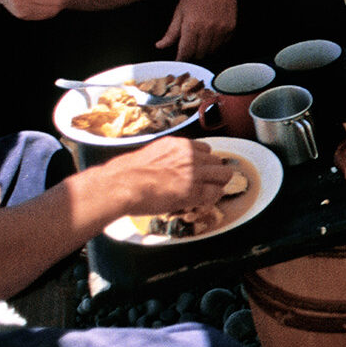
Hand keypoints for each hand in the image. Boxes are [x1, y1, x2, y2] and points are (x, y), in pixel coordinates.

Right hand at [87, 137, 233, 216]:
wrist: (121, 185)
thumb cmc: (127, 173)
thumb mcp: (151, 154)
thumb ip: (168, 157)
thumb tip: (171, 166)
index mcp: (179, 144)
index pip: (205, 150)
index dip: (203, 163)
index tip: (198, 172)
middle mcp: (190, 155)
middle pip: (217, 161)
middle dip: (212, 173)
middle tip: (204, 185)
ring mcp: (195, 172)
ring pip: (224, 175)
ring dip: (217, 184)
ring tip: (205, 193)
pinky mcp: (195, 190)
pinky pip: (217, 193)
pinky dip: (212, 198)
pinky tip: (201, 202)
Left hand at [156, 0, 239, 59]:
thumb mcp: (179, 11)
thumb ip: (171, 32)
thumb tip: (160, 46)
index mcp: (192, 26)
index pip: (185, 52)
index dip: (181, 58)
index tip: (178, 59)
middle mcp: (208, 30)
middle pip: (198, 54)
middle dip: (192, 53)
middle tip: (189, 45)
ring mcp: (221, 30)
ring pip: (211, 51)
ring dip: (204, 50)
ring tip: (200, 38)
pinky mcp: (231, 29)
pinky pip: (222, 45)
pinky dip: (215, 44)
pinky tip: (211, 34)